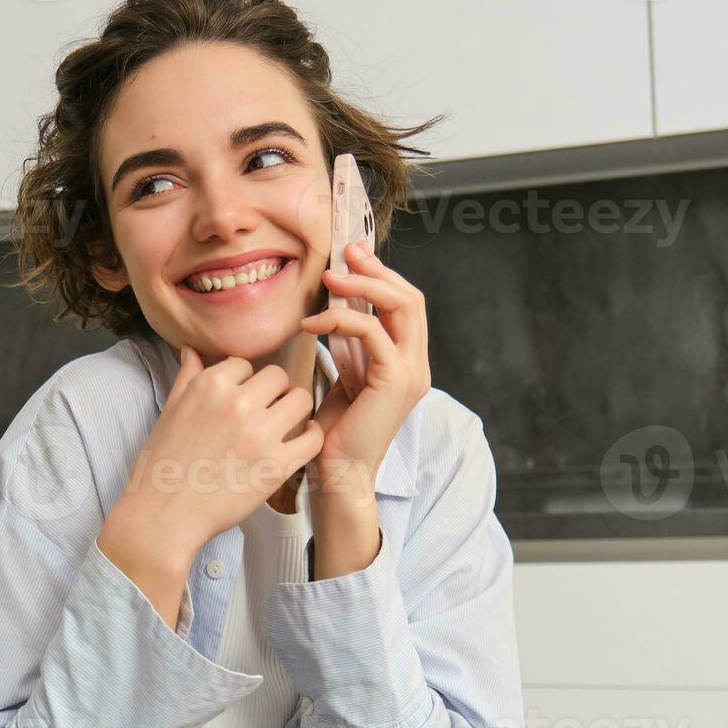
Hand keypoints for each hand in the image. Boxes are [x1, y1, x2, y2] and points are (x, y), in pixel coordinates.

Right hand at [100, 346, 325, 627]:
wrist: (164, 516)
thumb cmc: (161, 466)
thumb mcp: (169, 413)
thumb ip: (187, 378)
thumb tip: (191, 349)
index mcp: (210, 386)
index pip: (245, 363)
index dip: (246, 380)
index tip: (244, 396)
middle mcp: (237, 403)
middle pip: (278, 376)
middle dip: (274, 391)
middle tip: (268, 410)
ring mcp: (260, 434)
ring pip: (301, 399)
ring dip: (295, 409)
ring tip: (286, 423)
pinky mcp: (276, 465)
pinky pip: (312, 438)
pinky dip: (311, 436)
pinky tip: (302, 440)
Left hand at [299, 242, 429, 498]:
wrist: (338, 474)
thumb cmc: (334, 432)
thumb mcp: (344, 376)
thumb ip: (349, 345)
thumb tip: (336, 307)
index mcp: (407, 362)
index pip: (406, 305)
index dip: (381, 275)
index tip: (351, 255)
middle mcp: (417, 365)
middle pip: (411, 298)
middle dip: (377, 271)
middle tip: (344, 254)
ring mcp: (411, 372)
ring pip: (402, 306)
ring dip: (363, 286)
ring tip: (328, 279)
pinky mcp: (395, 380)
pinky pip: (374, 332)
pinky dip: (341, 319)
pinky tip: (310, 324)